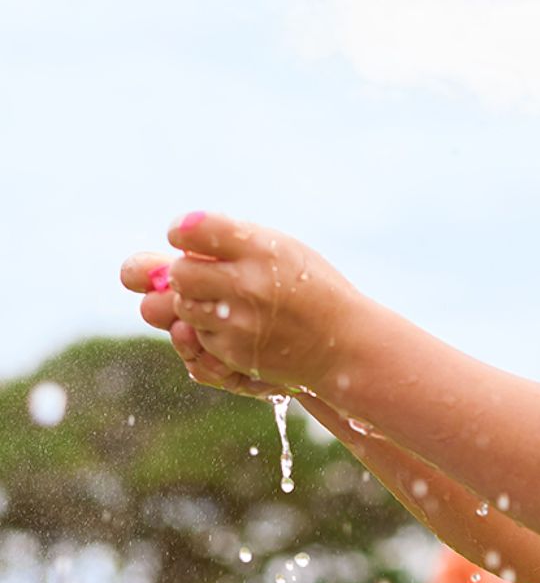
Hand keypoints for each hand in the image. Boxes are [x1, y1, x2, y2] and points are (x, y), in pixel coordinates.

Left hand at [121, 213, 362, 393]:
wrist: (345, 343)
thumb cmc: (308, 289)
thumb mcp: (277, 248)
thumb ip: (225, 242)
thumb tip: (151, 261)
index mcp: (260, 247)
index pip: (191, 230)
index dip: (183, 234)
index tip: (191, 240)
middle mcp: (248, 283)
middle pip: (179, 272)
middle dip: (185, 275)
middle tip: (207, 278)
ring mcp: (241, 321)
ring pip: (181, 306)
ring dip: (195, 304)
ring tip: (227, 304)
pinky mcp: (235, 352)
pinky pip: (196, 335)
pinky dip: (208, 331)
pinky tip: (237, 328)